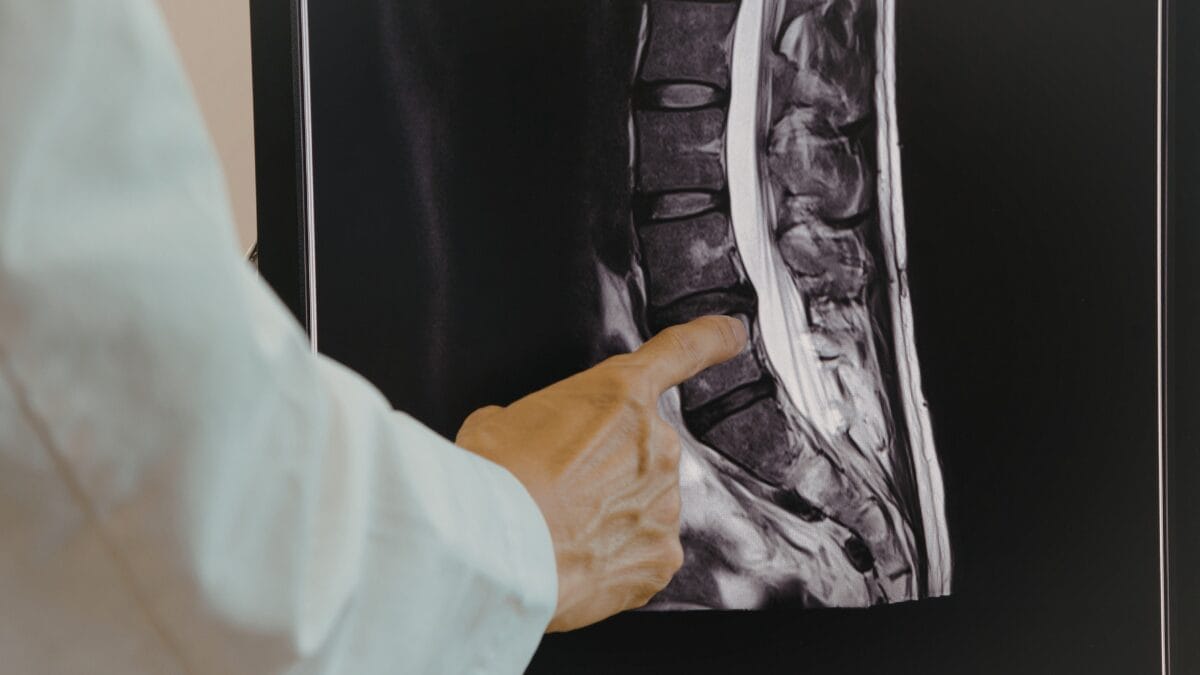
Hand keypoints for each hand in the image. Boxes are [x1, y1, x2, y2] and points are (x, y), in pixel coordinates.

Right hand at [455, 315, 747, 631]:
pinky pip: (642, 554)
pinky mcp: (661, 558)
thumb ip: (539, 420)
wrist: (496, 551)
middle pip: (641, 451)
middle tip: (559, 491)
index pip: (681, 352)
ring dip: (609, 517)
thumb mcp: (499, 421)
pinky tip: (575, 559)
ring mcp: (664, 505)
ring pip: (642, 506)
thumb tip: (525, 439)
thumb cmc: (494, 481)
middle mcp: (655, 445)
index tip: (731, 333)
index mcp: (619, 395)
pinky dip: (613, 560)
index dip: (712, 339)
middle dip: (607, 470)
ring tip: (558, 530)